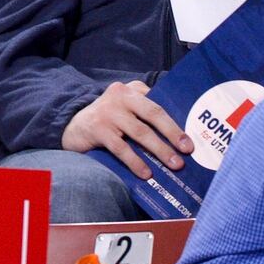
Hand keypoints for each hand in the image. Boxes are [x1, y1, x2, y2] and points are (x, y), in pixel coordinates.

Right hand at [61, 81, 192, 179]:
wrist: (73, 126)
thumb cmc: (107, 120)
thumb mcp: (124, 109)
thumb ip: (144, 112)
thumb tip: (177, 137)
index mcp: (130, 90)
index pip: (158, 104)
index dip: (176, 121)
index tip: (190, 139)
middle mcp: (119, 96)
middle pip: (152, 114)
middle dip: (172, 133)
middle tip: (187, 150)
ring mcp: (107, 112)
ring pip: (139, 132)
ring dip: (159, 149)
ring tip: (174, 164)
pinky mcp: (97, 128)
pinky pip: (121, 147)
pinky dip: (135, 161)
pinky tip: (146, 173)